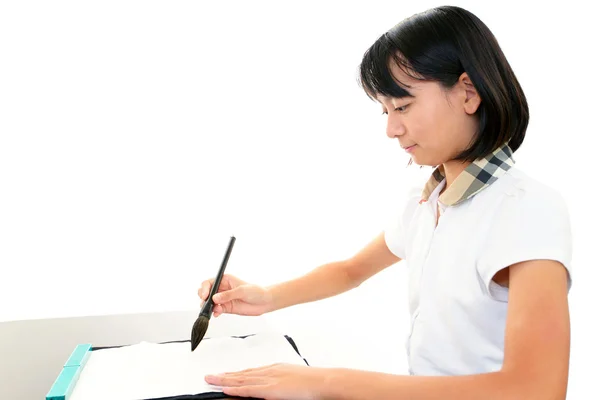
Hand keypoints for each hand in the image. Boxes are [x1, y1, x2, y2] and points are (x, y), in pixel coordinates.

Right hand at [197, 274, 272, 316]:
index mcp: (225, 280)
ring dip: (208, 307)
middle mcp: (222, 289)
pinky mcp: (226, 308)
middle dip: (203, 297)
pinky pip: (216, 310)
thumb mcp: (242, 291)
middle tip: (205, 303)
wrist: (264, 302)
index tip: (205, 295)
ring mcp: (223, 299)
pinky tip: (217, 314)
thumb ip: (228, 295)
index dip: (205, 288)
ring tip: (213, 310)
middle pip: (207, 292)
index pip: (210, 282)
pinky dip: (214, 312)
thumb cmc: (256, 292)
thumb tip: (215, 298)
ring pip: (210, 302)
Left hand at [205, 363, 327, 399]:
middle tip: (209, 376)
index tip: (224, 375)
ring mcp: (269, 379)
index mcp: (274, 369)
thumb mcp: (292, 378)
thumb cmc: (312, 382)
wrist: (322, 381)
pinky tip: (225, 388)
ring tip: (211, 380)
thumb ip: (280, 382)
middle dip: (225, 375)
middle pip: (242, 373)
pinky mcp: (271, 389)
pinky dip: (236, 388)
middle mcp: (269, 371)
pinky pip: (249, 389)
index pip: (250, 372)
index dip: (235, 374)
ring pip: (241, 379)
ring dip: (224, 380)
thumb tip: (274, 388)